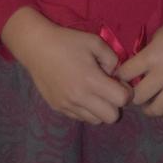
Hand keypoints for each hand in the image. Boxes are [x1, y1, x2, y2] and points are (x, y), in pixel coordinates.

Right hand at [1, 7, 131, 123]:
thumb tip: (115, 75)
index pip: (121, 100)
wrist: (36, 46)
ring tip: (93, 92)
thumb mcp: (94, 42)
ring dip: (99, 109)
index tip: (119, 82)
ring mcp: (67, 105)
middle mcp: (80, 97)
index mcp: (91, 80)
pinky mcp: (58, 108)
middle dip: (114, 104)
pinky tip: (79, 93)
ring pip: (95, 121)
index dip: (126, 91)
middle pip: (111, 117)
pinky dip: (84, 109)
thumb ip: (112, 58)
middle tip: (108, 90)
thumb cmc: (66, 41)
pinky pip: (80, 117)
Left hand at [117, 0, 162, 120]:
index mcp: (152, 57)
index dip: (120, 76)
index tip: (121, 77)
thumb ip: (148, 51)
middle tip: (134, 93)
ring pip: (157, 110)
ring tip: (148, 104)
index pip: (125, 74)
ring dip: (149, 109)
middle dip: (132, 96)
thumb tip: (139, 65)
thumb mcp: (160, 34)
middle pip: (138, 97)